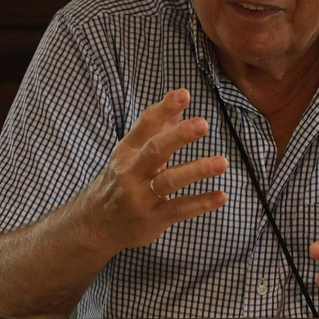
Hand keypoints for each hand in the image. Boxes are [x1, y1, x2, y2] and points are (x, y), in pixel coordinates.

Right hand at [77, 89, 227, 255]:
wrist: (96, 224)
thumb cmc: (121, 181)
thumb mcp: (131, 153)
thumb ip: (156, 125)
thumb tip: (177, 93)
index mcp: (127, 151)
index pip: (145, 125)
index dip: (164, 109)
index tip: (184, 94)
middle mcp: (131, 172)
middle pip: (155, 150)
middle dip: (179, 136)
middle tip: (203, 124)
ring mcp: (141, 197)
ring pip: (169, 181)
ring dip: (196, 170)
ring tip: (222, 162)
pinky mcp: (153, 218)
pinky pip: (179, 209)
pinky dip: (200, 203)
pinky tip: (221, 196)